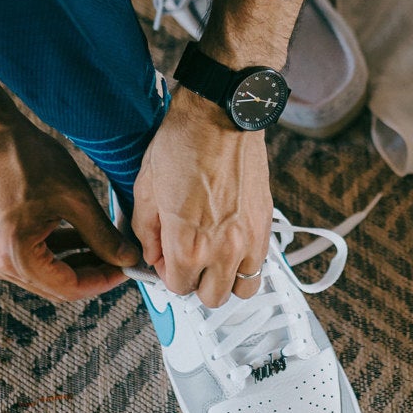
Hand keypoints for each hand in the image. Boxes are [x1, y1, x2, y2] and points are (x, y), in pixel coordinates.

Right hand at [0, 119, 139, 301]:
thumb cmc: (25, 157)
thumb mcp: (74, 198)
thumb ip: (103, 235)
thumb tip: (128, 259)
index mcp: (15, 256)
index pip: (69, 288)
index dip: (103, 281)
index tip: (127, 269)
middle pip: (56, 285)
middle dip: (92, 273)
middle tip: (121, 258)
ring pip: (45, 274)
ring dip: (76, 262)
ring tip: (106, 245)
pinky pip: (30, 259)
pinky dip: (56, 251)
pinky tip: (80, 236)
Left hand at [133, 89, 272, 307]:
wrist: (222, 114)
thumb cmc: (181, 144)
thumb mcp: (146, 188)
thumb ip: (147, 232)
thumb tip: (154, 255)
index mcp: (187, 245)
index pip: (178, 288)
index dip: (168, 274)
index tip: (166, 257)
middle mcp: (223, 249)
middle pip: (213, 298)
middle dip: (197, 282)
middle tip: (189, 260)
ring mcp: (250, 238)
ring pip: (243, 288)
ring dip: (226, 278)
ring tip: (215, 256)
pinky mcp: (266, 223)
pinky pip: (260, 263)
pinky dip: (246, 262)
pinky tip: (232, 241)